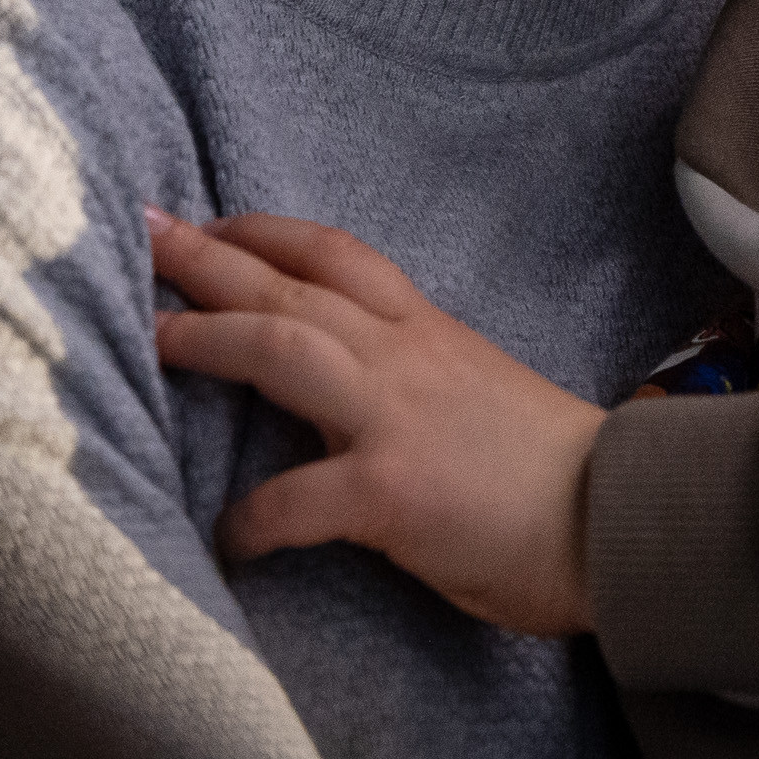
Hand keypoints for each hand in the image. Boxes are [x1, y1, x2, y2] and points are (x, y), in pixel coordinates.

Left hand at [146, 208, 603, 638]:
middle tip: (141, 235)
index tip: (206, 221)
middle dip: (207, 259)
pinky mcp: (392, 491)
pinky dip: (251, 517)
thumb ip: (409, 373)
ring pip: (284, 352)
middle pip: (290, 288)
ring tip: (149, 337)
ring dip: (208, 338)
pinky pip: (296, 498)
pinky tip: (226, 537)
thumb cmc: (550, 467)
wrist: (617, 517)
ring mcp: (396, 418)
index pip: (335, 255)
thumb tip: (346, 384)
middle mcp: (404, 356)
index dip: (263, 233)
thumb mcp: (474, 386)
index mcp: (425, 330)